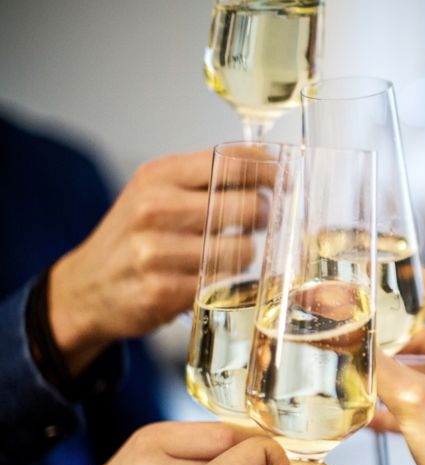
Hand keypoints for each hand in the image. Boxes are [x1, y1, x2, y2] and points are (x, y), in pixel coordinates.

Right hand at [48, 149, 264, 372]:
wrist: (87, 286)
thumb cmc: (134, 234)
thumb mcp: (158, 190)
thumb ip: (207, 175)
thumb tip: (269, 162)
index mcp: (158, 176)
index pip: (231, 162)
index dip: (269, 171)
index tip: (285, 181)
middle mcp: (155, 209)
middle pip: (247, 206)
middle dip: (263, 216)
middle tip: (259, 223)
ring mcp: (156, 252)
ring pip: (242, 250)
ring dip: (246, 254)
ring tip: (228, 254)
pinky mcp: (163, 292)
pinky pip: (223, 284)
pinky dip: (228, 283)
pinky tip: (213, 279)